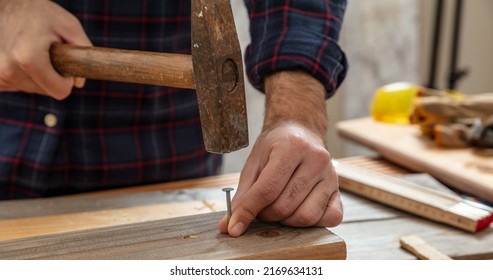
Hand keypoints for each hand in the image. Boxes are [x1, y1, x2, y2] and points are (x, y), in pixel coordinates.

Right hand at [0, 0, 91, 98]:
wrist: (2, 3)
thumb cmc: (37, 12)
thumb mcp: (68, 25)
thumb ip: (83, 52)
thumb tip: (79, 83)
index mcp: (28, 58)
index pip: (60, 91)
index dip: (67, 80)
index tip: (62, 62)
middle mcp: (7, 69)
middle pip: (45, 91)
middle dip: (50, 75)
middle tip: (43, 50)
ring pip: (30, 88)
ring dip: (35, 74)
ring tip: (29, 50)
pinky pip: (15, 85)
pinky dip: (20, 74)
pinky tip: (18, 56)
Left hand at [218, 71, 342, 236]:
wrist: (301, 131)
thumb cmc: (276, 147)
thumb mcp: (254, 162)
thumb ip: (243, 194)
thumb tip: (229, 225)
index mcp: (291, 146)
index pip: (267, 189)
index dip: (248, 211)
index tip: (234, 228)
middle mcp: (316, 159)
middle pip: (284, 206)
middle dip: (266, 215)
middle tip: (260, 209)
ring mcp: (331, 175)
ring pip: (305, 216)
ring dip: (286, 221)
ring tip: (278, 208)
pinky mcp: (339, 190)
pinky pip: (329, 219)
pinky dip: (311, 223)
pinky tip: (298, 210)